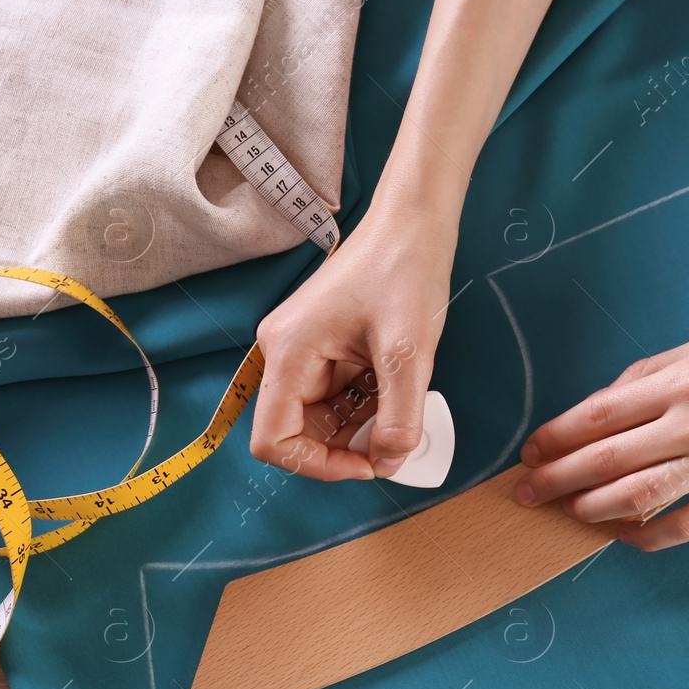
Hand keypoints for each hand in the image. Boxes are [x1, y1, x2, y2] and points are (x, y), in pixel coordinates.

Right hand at [249, 199, 452, 480]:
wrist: (414, 222)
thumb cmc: (405, 271)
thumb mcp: (409, 353)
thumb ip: (400, 416)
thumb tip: (389, 464)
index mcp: (288, 352)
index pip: (273, 440)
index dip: (318, 465)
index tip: (368, 464)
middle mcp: (284, 353)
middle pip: (300, 431)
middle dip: (348, 445)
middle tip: (397, 440)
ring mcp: (304, 349)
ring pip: (324, 416)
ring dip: (363, 424)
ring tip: (403, 404)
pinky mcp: (325, 346)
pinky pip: (340, 394)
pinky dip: (369, 404)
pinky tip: (398, 387)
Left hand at [513, 320, 688, 549]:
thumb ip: (659, 371)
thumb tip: (610, 402)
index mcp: (685, 374)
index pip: (599, 413)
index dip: (556, 437)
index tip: (531, 451)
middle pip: (605, 458)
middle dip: (556, 477)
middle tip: (526, 491)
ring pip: (635, 496)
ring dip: (590, 508)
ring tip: (567, 511)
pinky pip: (683, 526)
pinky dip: (646, 536)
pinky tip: (625, 536)